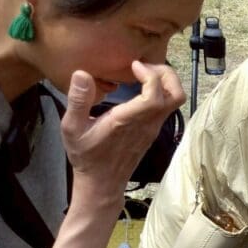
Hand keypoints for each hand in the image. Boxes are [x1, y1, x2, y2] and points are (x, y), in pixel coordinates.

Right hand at [63, 61, 185, 206]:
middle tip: (144, 66)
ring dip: (166, 82)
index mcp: (128, 121)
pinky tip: (140, 87)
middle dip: (166, 74)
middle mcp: (147, 123)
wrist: (102, 182)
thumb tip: (82, 73)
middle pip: (175, 95)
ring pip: (175, 102)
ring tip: (143, 73)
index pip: (155, 96)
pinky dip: (161, 91)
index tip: (134, 65)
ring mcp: (153, 127)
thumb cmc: (86, 155)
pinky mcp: (153, 130)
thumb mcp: (72, 127)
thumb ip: (78, 100)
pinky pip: (167, 107)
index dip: (151, 75)